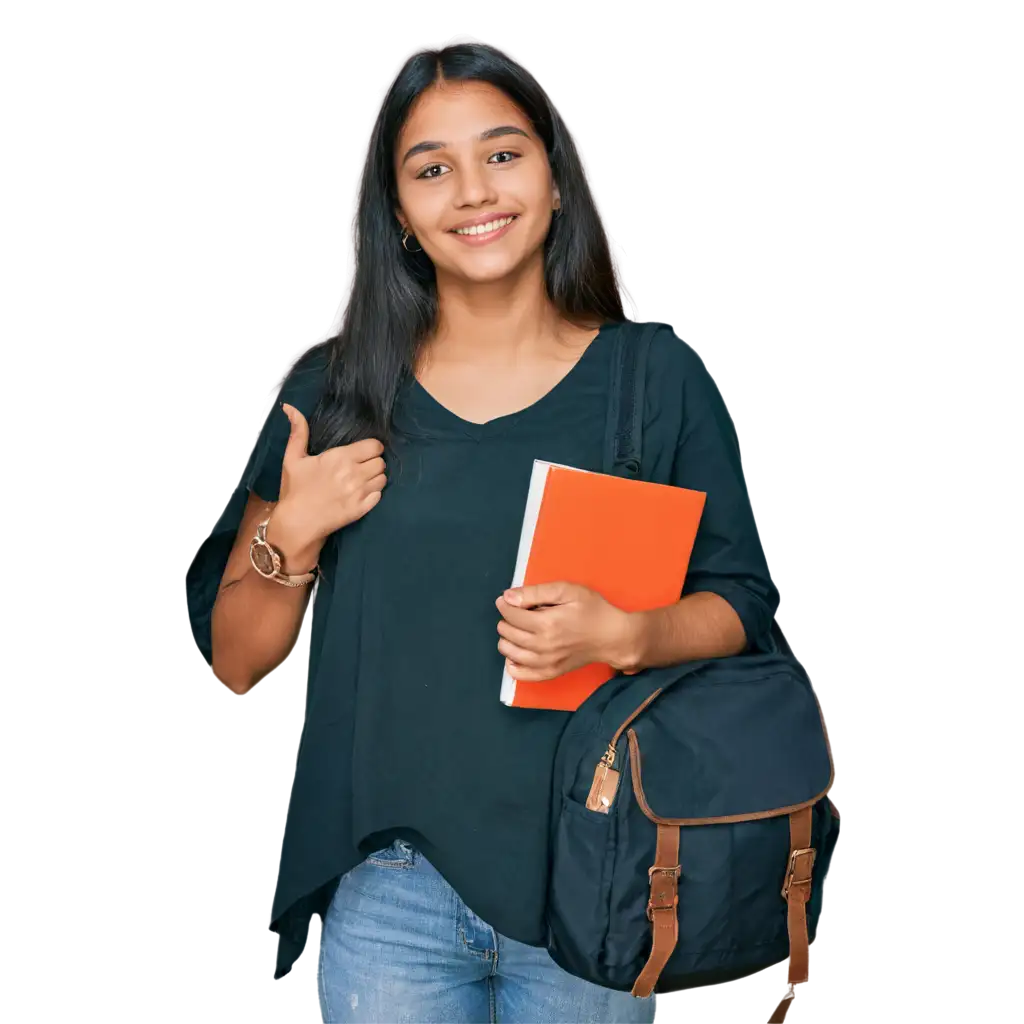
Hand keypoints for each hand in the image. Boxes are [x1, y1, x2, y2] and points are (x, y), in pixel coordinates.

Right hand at [276, 402, 386, 543]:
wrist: (297, 523)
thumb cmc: (295, 489)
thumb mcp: (293, 458)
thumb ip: (298, 432)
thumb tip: (290, 407)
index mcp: (340, 458)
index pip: (375, 446)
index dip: (371, 448)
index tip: (362, 452)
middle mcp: (354, 474)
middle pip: (381, 462)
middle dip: (373, 462)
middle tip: (360, 467)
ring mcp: (360, 493)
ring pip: (383, 478)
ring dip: (375, 478)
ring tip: (361, 480)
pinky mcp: (363, 509)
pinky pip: (379, 495)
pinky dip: (374, 493)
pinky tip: (361, 494)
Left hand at [494, 581, 640, 681]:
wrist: (613, 636)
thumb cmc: (593, 609)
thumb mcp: (567, 591)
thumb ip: (536, 592)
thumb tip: (508, 597)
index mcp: (547, 623)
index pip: (511, 615)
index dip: (504, 605)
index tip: (505, 600)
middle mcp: (543, 646)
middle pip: (508, 633)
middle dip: (506, 620)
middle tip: (516, 613)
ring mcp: (546, 662)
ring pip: (510, 653)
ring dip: (506, 639)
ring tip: (516, 630)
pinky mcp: (551, 673)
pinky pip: (521, 674)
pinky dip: (512, 665)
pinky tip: (515, 654)